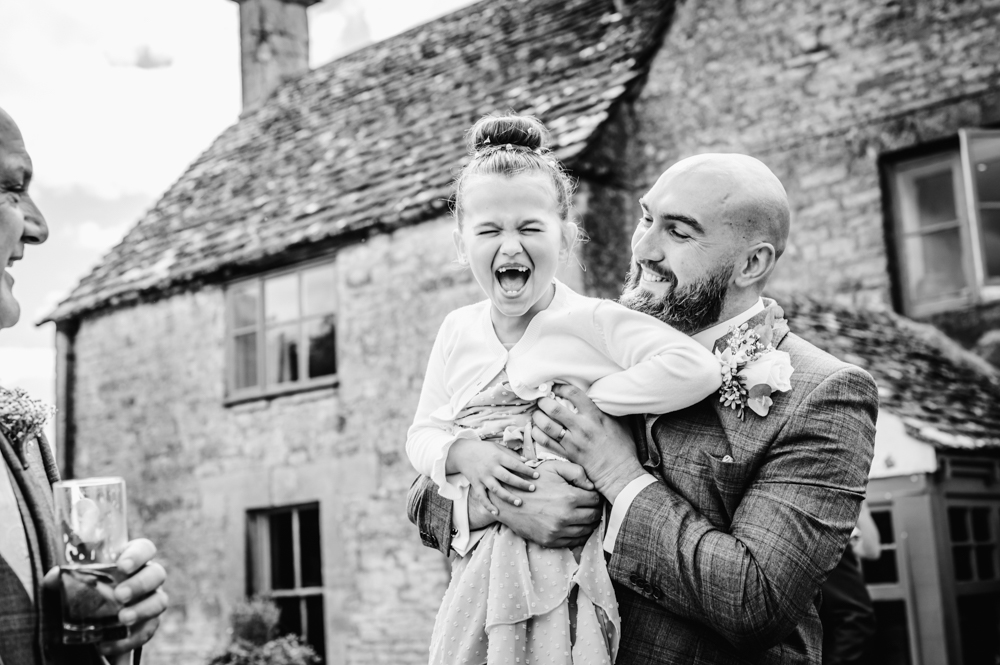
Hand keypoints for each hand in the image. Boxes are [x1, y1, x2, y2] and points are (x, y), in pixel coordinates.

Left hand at [45, 538, 168, 660]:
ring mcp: (151, 600)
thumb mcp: (72, 582)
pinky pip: (148, 630)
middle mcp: (146, 577)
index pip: (145, 549)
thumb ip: (64, 577)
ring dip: (142, 610)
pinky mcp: (148, 624)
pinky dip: (130, 639)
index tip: (122, 565)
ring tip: (122, 619)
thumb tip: (54, 576)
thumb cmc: (86, 591)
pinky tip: (109, 644)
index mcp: (131, 560)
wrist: (89, 621)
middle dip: (140, 584)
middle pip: (157, 574)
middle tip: (119, 595)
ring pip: (160, 601)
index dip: (138, 555)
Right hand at [449, 438, 538, 516]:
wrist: (462, 452)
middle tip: (533, 489)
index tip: (537, 476)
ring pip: (496, 489)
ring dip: (508, 497)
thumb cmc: (483, 449)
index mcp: (498, 457)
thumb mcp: (498, 447)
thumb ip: (511, 454)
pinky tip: (497, 512)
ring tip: (519, 503)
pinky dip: (488, 505)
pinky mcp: (476, 484)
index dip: (527, 470)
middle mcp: (491, 468)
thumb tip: (527, 461)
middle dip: (521, 484)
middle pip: (508, 477)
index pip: (515, 464)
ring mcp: (483, 477)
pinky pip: (482, 497)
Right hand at [496, 461, 601, 548]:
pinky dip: (579, 534)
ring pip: (586, 530)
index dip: (594, 496)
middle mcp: (566, 516)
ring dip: (588, 523)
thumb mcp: (553, 467)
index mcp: (569, 497)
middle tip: (589, 505)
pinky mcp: (550, 540)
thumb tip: (592, 486)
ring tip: (583, 514)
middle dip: (594, 509)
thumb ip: (577, 471)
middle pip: (593, 516)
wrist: (507, 500)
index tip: (590, 494)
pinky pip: (574, 541)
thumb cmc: (532, 481)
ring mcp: (558, 531)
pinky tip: (575, 525)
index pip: (595, 499)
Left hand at [532, 383, 645, 502]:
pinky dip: (537, 433)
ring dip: (537, 417)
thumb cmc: (622, 447)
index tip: (555, 387)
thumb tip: (600, 395)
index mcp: (595, 416)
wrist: (619, 472)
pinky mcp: (567, 454)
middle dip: (543, 401)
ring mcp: (573, 442)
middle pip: (554, 409)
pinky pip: (546, 442)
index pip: (573, 394)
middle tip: (541, 399)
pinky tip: (536, 428)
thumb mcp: (619, 422)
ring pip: (546, 425)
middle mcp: (581, 427)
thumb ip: (606, 409)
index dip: (560, 387)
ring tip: (536, 413)